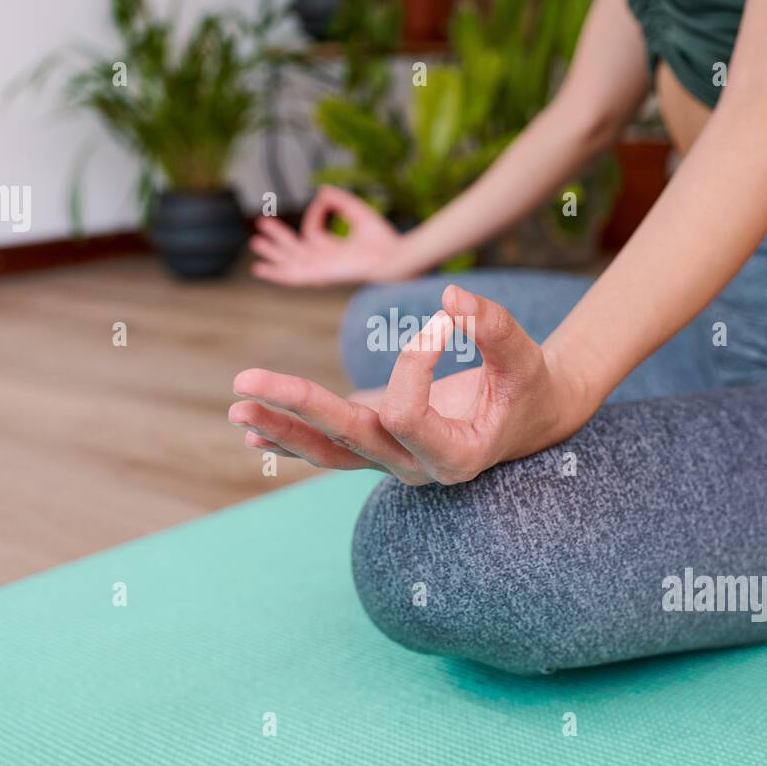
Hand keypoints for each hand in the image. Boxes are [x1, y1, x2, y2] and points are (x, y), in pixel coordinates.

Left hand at [228, 285, 589, 484]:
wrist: (531, 418)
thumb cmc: (530, 386)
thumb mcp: (525, 358)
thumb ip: (493, 328)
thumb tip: (452, 297)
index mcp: (455, 455)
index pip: (405, 411)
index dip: (414, 362)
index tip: (442, 323)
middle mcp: (416, 468)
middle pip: (346, 439)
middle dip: (297, 407)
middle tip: (245, 381)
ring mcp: (393, 462)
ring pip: (328, 452)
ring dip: (280, 429)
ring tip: (234, 410)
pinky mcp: (378, 447)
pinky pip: (330, 450)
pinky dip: (292, 440)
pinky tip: (250, 434)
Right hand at [250, 186, 406, 286]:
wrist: (392, 256)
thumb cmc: (382, 238)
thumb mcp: (357, 211)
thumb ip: (340, 200)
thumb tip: (322, 191)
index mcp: (335, 250)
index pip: (313, 232)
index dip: (314, 214)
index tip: (323, 200)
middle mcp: (326, 262)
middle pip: (295, 251)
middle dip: (278, 238)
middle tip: (261, 224)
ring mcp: (322, 270)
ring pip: (290, 263)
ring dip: (272, 254)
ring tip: (254, 243)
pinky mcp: (319, 277)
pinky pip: (293, 277)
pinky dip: (276, 273)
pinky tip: (260, 269)